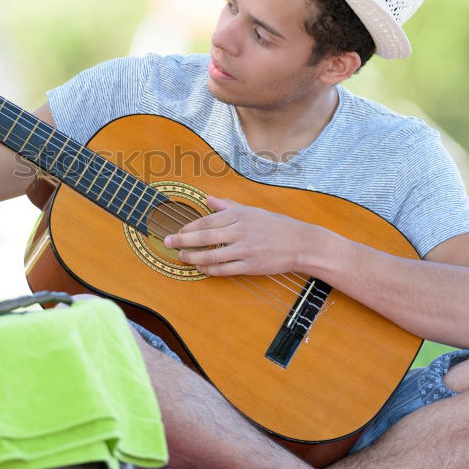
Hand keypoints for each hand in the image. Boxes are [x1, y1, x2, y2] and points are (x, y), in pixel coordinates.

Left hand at [163, 196, 333, 276]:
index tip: (177, 230)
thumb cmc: (275, 225)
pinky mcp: (250, 266)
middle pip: (204, 237)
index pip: (206, 220)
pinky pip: (223, 269)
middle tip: (168, 242)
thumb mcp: (251, 210)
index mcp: (239, 215)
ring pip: (211, 255)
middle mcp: (240, 231)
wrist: (300, 243)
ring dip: (192, 257)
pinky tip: (200, 267)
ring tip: (182, 257)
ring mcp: (245, 249)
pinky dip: (209, 269)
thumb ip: (227, 206)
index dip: (188, 227)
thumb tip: (207, 199)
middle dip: (182, 240)